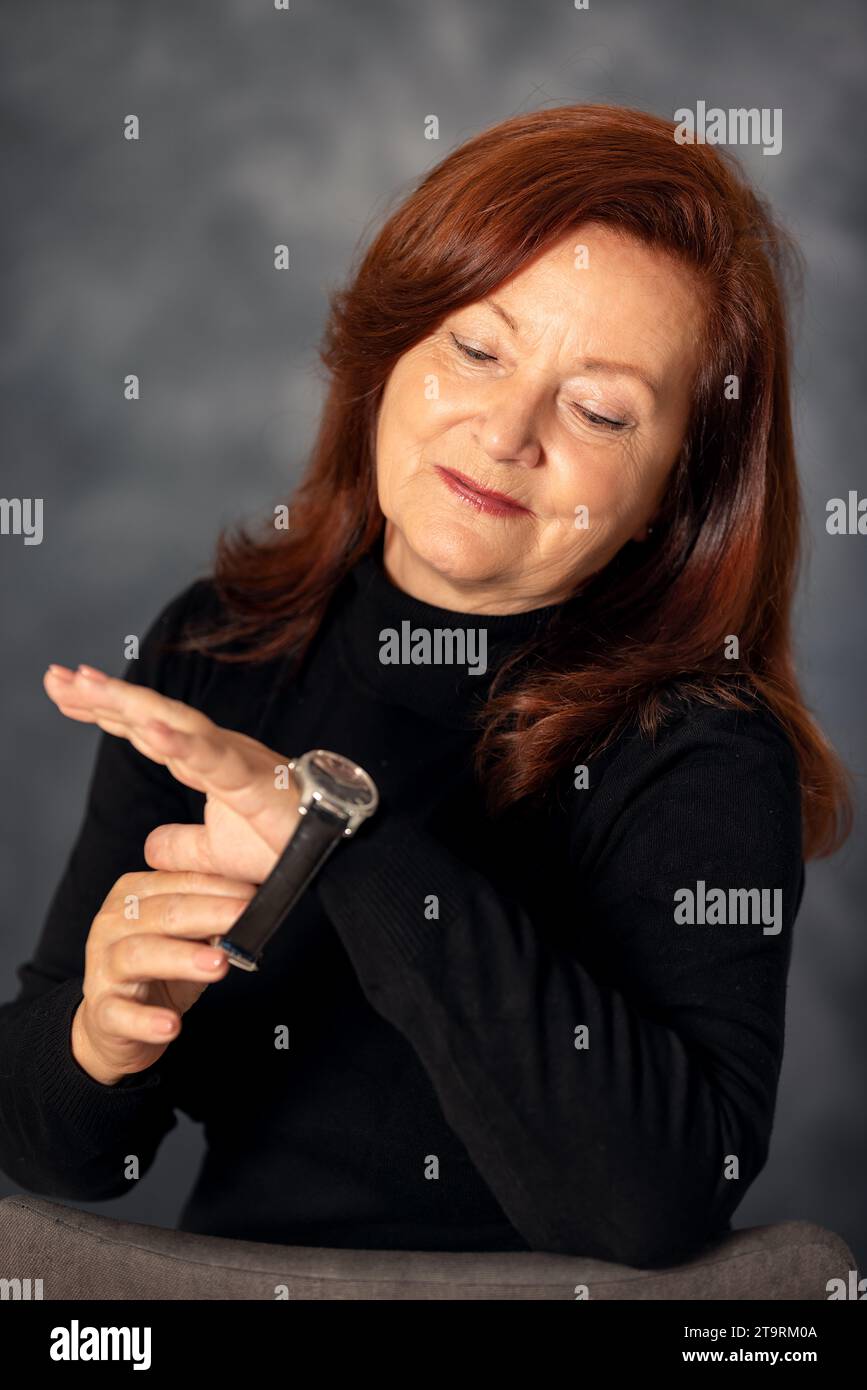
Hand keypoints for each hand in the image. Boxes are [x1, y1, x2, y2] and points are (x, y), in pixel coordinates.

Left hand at [44, 663, 300, 883]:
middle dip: (102, 696)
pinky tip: (147, 725)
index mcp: (205, 762)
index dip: (104, 710)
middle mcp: (216, 751)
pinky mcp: (254, 780)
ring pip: (174, 724)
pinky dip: (179, 740)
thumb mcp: (217, 853)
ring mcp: (235, 760)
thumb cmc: (284, 846)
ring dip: (129, 703)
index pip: (145, 730)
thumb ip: (182, 845)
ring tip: (86, 686)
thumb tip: (149, 846)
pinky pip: (211, 757)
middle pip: (150, 717)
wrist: (332, 858)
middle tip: (56, 676)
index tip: (62, 692)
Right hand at [71, 869, 257, 1084]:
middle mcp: (112, 924)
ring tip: (218, 964)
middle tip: (245, 919)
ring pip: (139, 954)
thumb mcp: (187, 936)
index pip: (180, 883)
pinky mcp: (101, 1012)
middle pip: (163, 914)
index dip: (219, 887)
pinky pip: (120, 1014)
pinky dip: (145, 1020)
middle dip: (209, 914)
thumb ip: (211, 917)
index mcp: (133, 895)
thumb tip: (252, 906)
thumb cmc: (158, 972)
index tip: (254, 893)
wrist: (116, 1025)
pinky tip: (170, 1025)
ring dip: (181, 958)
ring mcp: (103, 967)